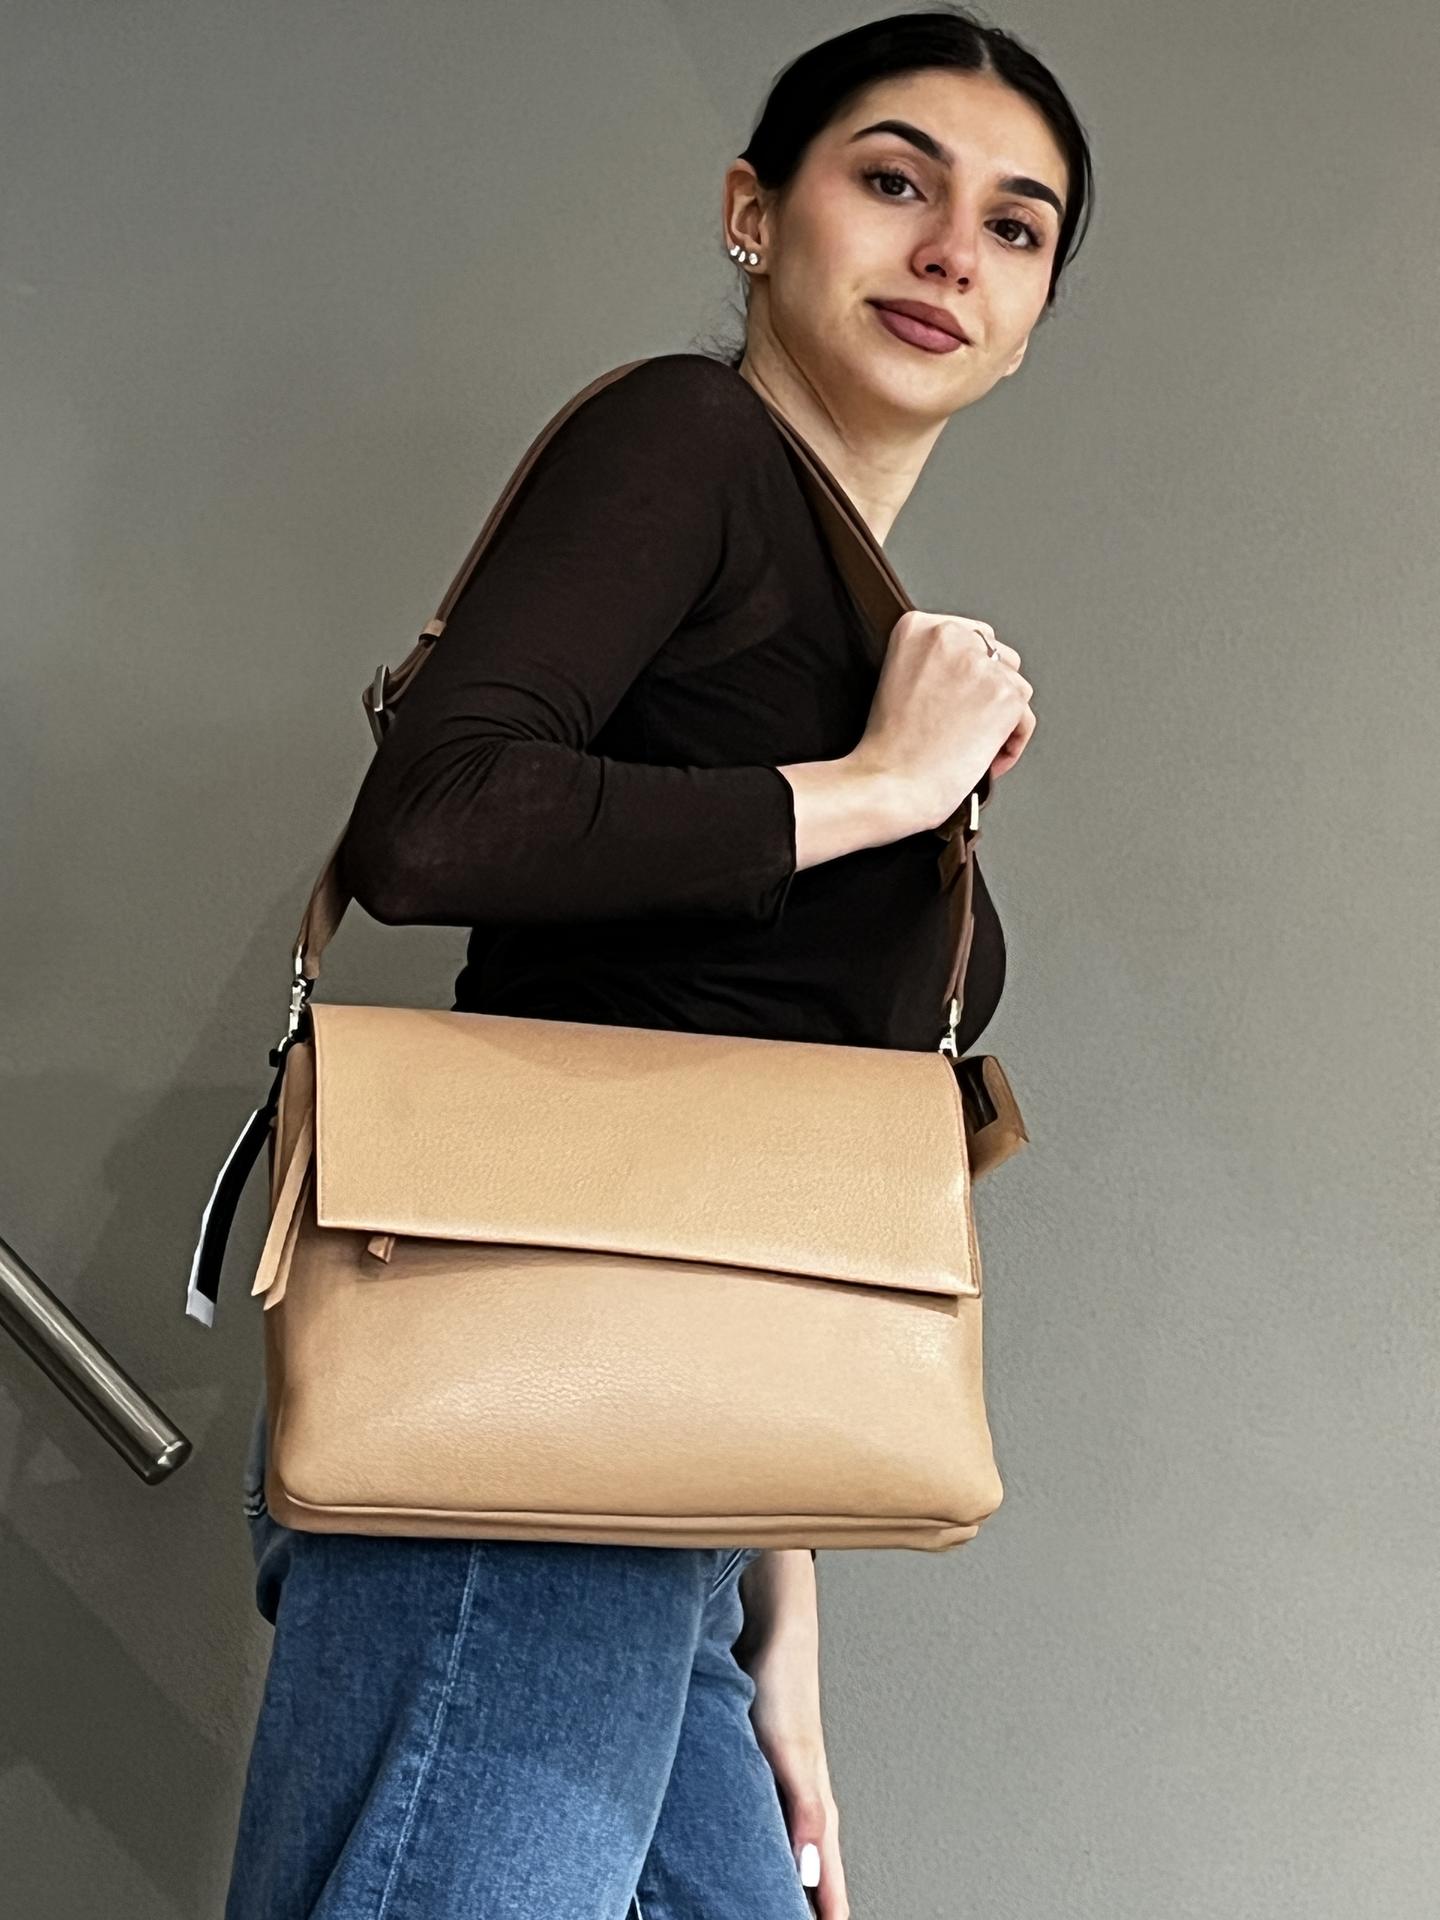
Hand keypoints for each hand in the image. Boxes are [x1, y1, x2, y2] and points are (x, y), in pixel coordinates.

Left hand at [736, 1553, 849, 1917]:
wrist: (772, 1627)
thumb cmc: (784, 1683)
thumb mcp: (790, 1752)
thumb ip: (805, 1810)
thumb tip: (814, 1870)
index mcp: (819, 1805)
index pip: (831, 1883)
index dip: (832, 1913)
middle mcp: (807, 1800)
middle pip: (818, 1873)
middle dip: (815, 1906)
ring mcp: (789, 1786)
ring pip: (796, 1849)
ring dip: (795, 1881)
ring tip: (783, 1906)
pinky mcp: (766, 1770)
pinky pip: (772, 1825)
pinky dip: (772, 1849)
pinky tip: (751, 1853)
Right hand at [852, 608, 1035, 829]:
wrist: (891, 785)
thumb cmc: (888, 748)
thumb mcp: (896, 681)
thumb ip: (932, 664)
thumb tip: (966, 674)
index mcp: (917, 627)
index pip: (966, 635)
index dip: (967, 672)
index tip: (958, 696)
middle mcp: (952, 637)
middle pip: (996, 655)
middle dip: (988, 688)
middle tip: (967, 722)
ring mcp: (982, 665)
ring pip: (1015, 685)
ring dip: (1002, 716)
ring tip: (975, 744)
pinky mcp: (1007, 696)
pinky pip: (1026, 717)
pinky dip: (1012, 742)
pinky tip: (986, 758)